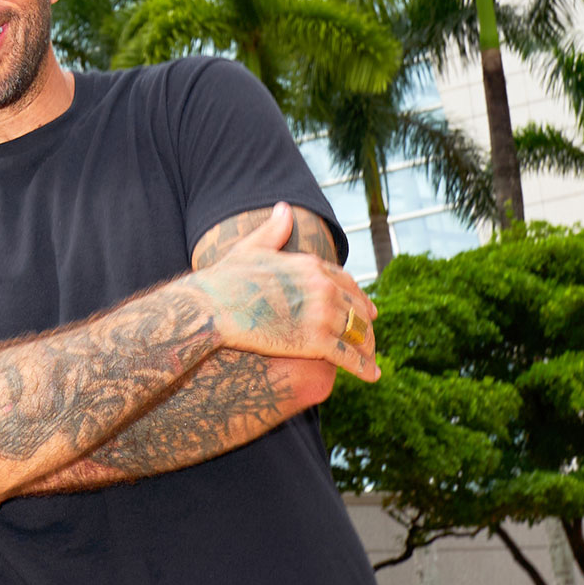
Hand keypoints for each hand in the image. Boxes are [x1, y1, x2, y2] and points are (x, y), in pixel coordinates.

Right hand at [186, 205, 379, 379]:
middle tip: (371, 336)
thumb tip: (285, 208)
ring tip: (372, 359)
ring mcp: (321, 314)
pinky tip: (372, 376)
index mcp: (310, 265)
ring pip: (358, 331)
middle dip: (365, 323)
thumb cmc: (224, 279)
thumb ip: (273, 231)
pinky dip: (365, 367)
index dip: (357, 296)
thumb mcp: (251, 248)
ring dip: (368, 347)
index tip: (365, 307)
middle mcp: (323, 286)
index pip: (345, 281)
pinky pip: (349, 356)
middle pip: (356, 306)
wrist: (211, 308)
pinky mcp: (316, 341)